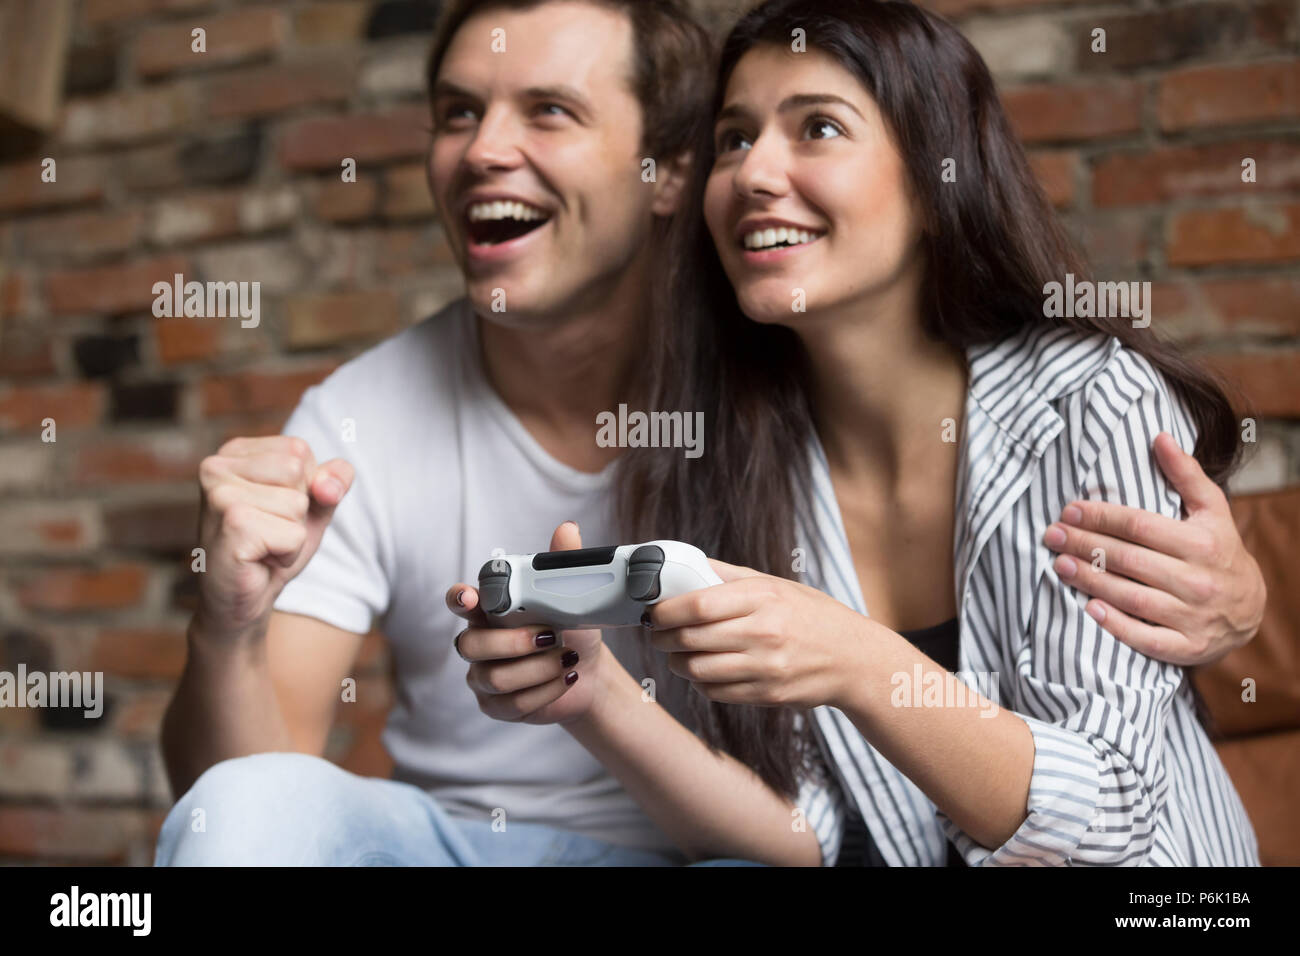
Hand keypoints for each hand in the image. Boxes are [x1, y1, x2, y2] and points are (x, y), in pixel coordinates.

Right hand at [194, 436, 353, 642]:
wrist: (244, 600)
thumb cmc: (274, 546)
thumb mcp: (312, 506)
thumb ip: (333, 481)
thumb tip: (329, 484)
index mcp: (234, 452)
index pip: (299, 450)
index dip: (304, 487)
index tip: (273, 510)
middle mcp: (217, 466)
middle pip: (299, 471)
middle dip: (298, 510)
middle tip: (268, 531)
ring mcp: (220, 495)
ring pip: (297, 504)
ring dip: (292, 534)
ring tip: (263, 546)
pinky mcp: (231, 525)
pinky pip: (293, 534)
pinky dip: (287, 554)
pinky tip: (259, 560)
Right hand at [445, 521, 606, 724]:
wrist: (588, 669)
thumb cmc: (572, 628)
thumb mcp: (573, 596)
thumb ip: (562, 565)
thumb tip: (567, 529)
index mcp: (490, 610)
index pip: (460, 600)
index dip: (459, 599)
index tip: (470, 597)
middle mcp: (479, 642)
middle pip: (471, 645)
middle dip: (513, 642)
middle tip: (551, 636)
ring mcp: (483, 675)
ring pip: (495, 677)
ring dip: (539, 668)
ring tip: (568, 659)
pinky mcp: (496, 705)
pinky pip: (511, 704)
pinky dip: (545, 691)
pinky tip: (566, 679)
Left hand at [645, 560, 864, 708]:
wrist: (854, 659)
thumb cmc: (812, 616)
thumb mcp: (776, 584)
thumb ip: (729, 576)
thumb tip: (685, 566)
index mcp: (763, 597)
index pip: (697, 605)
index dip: (665, 610)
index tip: (654, 611)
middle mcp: (764, 632)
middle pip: (690, 639)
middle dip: (662, 637)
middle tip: (658, 633)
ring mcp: (766, 667)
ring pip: (697, 670)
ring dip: (676, 662)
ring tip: (675, 653)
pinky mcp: (768, 695)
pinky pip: (716, 692)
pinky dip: (700, 682)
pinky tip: (703, 670)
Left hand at [1043, 432, 1264, 665]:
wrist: (1251, 609)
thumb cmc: (1220, 551)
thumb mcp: (1212, 511)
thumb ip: (1186, 475)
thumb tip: (1159, 437)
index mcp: (1201, 544)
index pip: (1139, 526)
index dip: (1101, 516)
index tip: (1069, 510)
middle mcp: (1198, 580)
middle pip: (1129, 560)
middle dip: (1085, 545)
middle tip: (1051, 537)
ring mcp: (1193, 617)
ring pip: (1132, 597)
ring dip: (1091, 581)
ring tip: (1059, 566)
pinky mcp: (1187, 648)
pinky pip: (1147, 638)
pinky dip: (1117, 626)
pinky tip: (1090, 609)